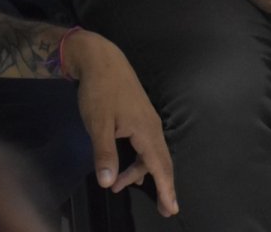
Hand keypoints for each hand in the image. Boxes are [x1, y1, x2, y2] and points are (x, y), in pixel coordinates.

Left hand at [63, 31, 177, 216]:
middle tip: (165, 209)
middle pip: (162, 161)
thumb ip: (104, 154)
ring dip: (140, 172)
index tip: (172, 208)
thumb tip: (108, 183)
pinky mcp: (140, 117)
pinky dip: (139, 161)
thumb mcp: (98, 124)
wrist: (101, 60)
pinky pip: (146, 145)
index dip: (166, 188)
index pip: (159, 165)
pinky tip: (128, 168)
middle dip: (164, 185)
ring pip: (151, 153)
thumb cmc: (100, 92)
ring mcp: (147, 121)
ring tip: (120, 187)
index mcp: (146, 130)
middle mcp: (152, 126)